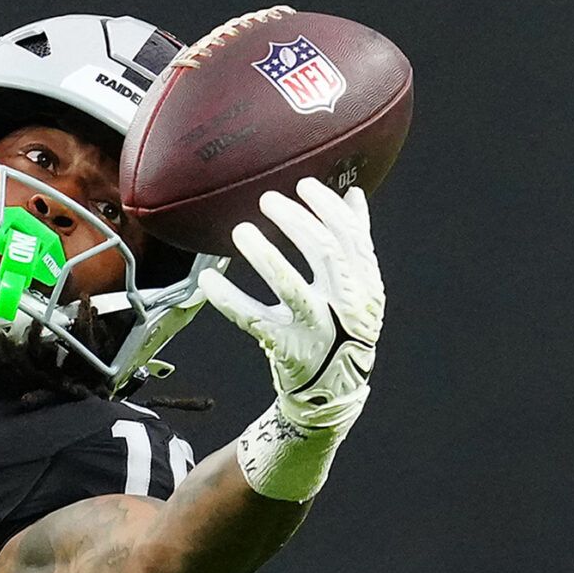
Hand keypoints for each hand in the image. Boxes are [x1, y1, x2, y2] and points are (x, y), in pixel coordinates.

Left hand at [199, 177, 384, 430]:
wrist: (333, 387)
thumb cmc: (343, 326)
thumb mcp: (361, 287)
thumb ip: (356, 242)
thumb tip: (353, 194)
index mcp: (365, 284)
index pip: (350, 236)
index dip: (327, 208)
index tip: (303, 185)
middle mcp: (344, 304)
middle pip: (324, 254)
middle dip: (296, 223)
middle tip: (267, 199)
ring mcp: (315, 327)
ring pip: (290, 287)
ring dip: (265, 256)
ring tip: (240, 230)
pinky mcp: (285, 347)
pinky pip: (252, 319)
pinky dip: (228, 299)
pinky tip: (208, 278)